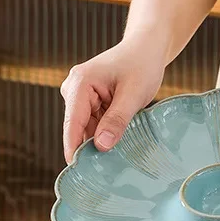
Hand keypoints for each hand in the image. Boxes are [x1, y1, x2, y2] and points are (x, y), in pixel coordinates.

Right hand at [60, 35, 165, 163]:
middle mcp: (73, 89)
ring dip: (99, 142)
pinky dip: (104, 135)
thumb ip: (117, 120)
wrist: (146, 47)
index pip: (72, 124)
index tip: (78, 173)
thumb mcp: (134, 94)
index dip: (74, 150)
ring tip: (117, 156)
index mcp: (80, 83)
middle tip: (106, 172)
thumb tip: (101, 146)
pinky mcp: (88, 103)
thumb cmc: (142, 64)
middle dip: (90, 148)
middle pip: (77, 129)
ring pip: (86, 130)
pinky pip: (93, 125)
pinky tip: (117, 144)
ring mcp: (79, 97)